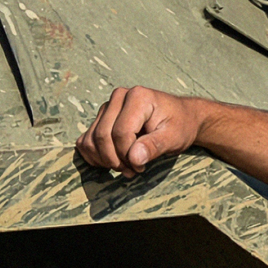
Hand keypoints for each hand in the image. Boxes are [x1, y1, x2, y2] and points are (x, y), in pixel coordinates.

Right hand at [76, 86, 202, 176]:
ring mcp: (107, 107)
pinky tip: (115, 162)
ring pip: (92, 140)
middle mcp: (119, 97)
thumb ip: (155, 146)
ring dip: (105, 160)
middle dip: (116, 160)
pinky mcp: (101, 118)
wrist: (181, 118)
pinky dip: (96, 156)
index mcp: (139, 97)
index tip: (141, 167)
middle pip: (103, 136)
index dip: (128, 155)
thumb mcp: (174, 137)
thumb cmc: (180, 126)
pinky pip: (86, 141)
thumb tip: (133, 158)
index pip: (121, 132)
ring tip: (127, 167)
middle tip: (134, 170)